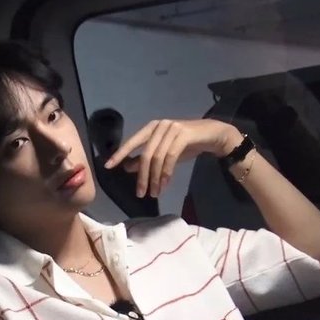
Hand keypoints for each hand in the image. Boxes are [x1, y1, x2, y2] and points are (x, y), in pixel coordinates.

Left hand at [104, 119, 241, 197]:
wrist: (211, 135)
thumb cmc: (185, 144)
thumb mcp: (163, 153)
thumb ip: (146, 158)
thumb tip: (127, 167)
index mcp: (151, 128)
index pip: (132, 142)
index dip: (120, 154)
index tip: (108, 166)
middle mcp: (159, 126)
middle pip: (145, 154)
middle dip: (142, 176)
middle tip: (140, 193)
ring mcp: (171, 129)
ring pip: (158, 158)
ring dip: (155, 178)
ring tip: (154, 193)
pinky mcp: (183, 135)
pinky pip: (170, 158)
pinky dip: (166, 174)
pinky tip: (164, 185)